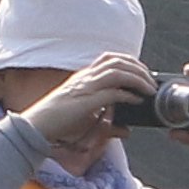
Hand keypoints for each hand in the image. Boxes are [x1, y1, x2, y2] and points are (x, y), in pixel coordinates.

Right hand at [25, 50, 153, 155]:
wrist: (36, 126)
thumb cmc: (57, 122)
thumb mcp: (85, 117)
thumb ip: (106, 120)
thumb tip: (126, 130)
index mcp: (84, 76)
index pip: (110, 58)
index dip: (130, 61)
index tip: (143, 72)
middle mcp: (85, 77)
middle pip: (118, 61)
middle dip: (139, 68)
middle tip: (152, 81)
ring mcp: (85, 87)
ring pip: (118, 72)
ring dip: (138, 79)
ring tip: (149, 89)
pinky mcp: (86, 101)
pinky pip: (112, 93)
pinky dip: (128, 95)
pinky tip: (137, 101)